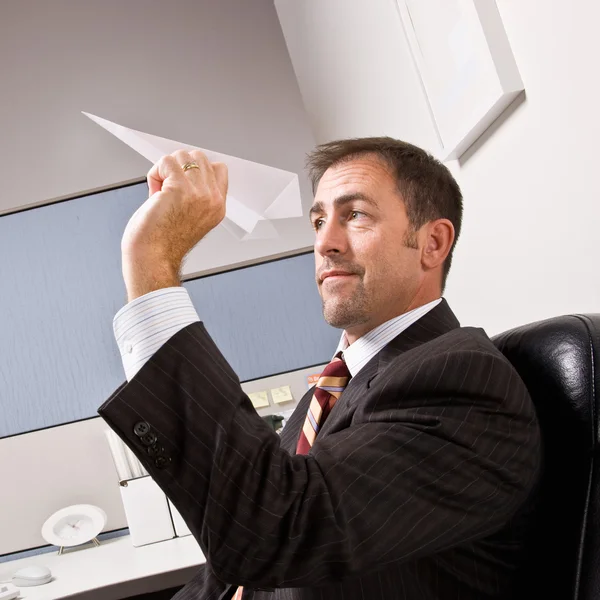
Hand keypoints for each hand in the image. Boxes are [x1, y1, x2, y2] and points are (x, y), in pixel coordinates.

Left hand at [121, 149, 227, 300]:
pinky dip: (154, 174)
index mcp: (217, 207)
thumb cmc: (163, 242)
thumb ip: (197, 194)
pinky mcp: (179, 189)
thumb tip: (184, 167)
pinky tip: (154, 193)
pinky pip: (165, 162)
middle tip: (168, 187)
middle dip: (179, 165)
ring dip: (165, 169)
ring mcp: (198, 193)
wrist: (153, 258)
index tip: (181, 183)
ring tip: (160, 191)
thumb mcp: (193, 216)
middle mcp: (212, 200)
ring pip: (182, 155)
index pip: (218, 168)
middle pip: (199, 157)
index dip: (196, 169)